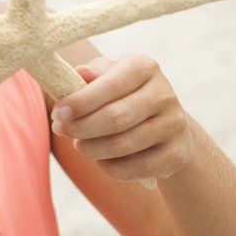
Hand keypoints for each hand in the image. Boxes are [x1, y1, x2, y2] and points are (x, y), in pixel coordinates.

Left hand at [50, 54, 194, 181]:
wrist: (165, 125)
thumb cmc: (123, 96)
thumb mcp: (107, 77)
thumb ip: (91, 75)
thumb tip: (80, 73)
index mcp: (144, 67)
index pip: (111, 84)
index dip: (81, 101)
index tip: (58, 112)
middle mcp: (164, 94)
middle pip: (116, 117)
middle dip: (81, 127)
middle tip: (60, 130)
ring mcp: (174, 125)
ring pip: (123, 145)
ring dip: (91, 149)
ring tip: (79, 145)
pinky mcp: (177, 155)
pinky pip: (135, 168)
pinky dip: (109, 167)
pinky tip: (100, 159)